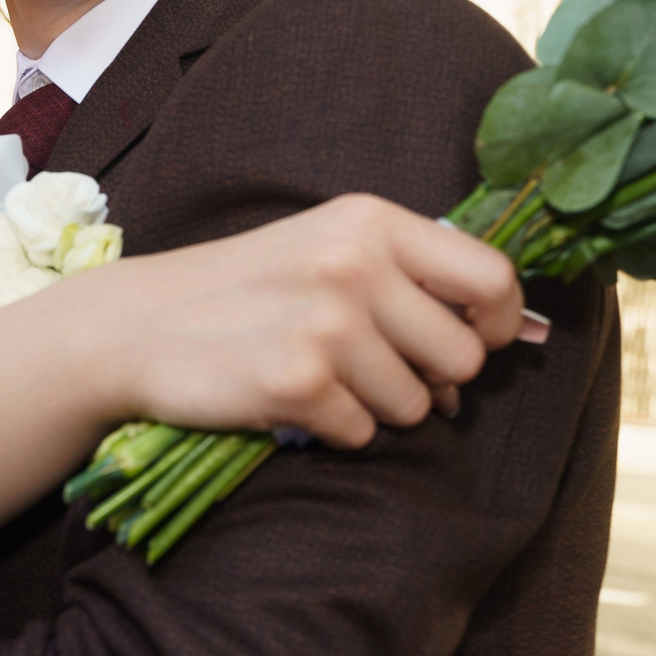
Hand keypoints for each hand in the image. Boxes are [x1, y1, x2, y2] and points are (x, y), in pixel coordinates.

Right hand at [46, 193, 534, 445]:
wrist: (138, 325)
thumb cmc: (247, 289)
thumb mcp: (328, 247)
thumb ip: (414, 275)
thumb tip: (518, 334)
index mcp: (371, 222)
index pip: (492, 278)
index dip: (498, 324)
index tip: (475, 342)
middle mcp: (354, 265)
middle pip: (463, 356)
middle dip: (432, 379)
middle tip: (377, 370)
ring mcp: (327, 324)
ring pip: (416, 405)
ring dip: (378, 407)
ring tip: (323, 377)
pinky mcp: (297, 382)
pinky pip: (362, 434)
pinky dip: (333, 430)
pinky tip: (290, 398)